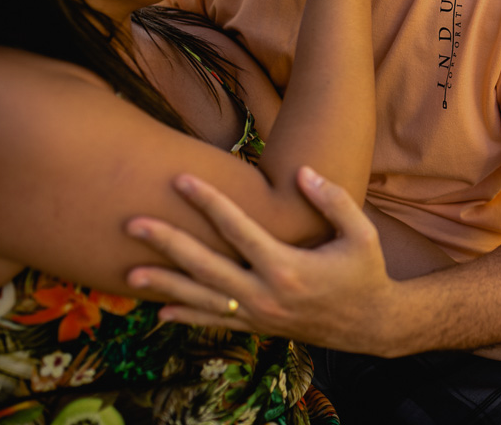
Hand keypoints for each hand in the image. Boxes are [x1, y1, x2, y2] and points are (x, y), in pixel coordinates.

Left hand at [126, 168, 398, 353]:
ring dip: (165, 286)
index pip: (237, 229)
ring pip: (202, 299)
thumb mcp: (362, 234)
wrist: (371, 324)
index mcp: (287, 267)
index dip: (208, 201)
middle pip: (205, 266)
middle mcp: (265, 294)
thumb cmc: (366, 272)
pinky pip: (216, 322)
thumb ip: (333, 201)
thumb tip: (302, 172)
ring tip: (129, 275)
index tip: (181, 179)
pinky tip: (160, 311)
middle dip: (168, 243)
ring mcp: (258, 315)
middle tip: (133, 224)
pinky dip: (188, 316)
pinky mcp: (258, 327)